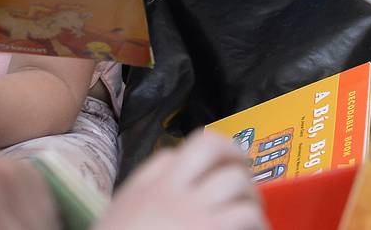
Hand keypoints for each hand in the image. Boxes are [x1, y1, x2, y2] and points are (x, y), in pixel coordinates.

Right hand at [99, 131, 264, 229]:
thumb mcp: (112, 227)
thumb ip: (138, 212)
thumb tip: (166, 208)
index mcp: (138, 195)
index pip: (169, 156)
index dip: (195, 163)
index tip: (209, 175)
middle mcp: (166, 193)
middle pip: (210, 148)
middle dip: (234, 159)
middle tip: (243, 180)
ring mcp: (190, 211)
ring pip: (235, 180)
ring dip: (250, 195)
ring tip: (253, 215)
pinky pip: (247, 216)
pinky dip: (258, 224)